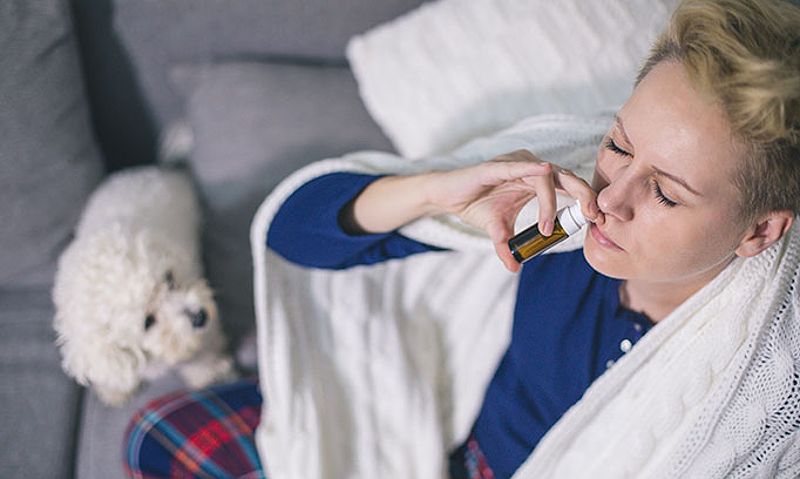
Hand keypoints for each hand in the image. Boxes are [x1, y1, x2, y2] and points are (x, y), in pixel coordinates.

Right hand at [424, 149, 601, 272]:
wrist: (447, 196)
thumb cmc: (476, 205)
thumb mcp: (497, 230)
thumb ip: (508, 247)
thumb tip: (514, 268)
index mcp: (537, 182)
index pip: (569, 188)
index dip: (584, 201)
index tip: (597, 220)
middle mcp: (531, 169)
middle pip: (566, 178)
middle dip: (583, 195)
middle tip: (594, 216)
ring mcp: (515, 165)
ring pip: (544, 178)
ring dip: (549, 202)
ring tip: (547, 227)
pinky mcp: (496, 166)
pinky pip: (517, 167)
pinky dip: (531, 169)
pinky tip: (544, 171)